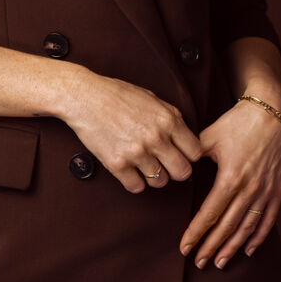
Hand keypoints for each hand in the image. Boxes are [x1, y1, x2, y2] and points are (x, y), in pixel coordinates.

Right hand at [62, 68, 202, 192]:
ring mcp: (136, 152)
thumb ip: (171, 117)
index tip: (180, 154)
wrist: (84, 97)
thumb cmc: (116, 95)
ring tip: (143, 163)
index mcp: (167, 119)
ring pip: (160, 182)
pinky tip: (129, 168)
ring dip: (154, 176)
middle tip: (165, 164)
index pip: (195, 152)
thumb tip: (185, 137)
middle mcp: (155, 137)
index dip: (189, 155)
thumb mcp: (151, 98)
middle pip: (182, 172)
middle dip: (176, 170)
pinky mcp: (117, 164)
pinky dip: (134, 181)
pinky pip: (137, 187)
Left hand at [179, 97, 280, 268]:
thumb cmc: (237, 122)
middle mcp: (250, 187)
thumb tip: (176, 168)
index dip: (197, 231)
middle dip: (212, 246)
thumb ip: (192, 154)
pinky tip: (248, 248)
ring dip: (233, 246)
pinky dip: (258, 236)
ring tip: (220, 262)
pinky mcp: (278, 189)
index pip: (211, 212)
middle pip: (228, 225)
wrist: (271, 113)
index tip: (185, 246)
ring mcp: (266, 190)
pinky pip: (268, 218)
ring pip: (248, 226)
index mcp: (231, 176)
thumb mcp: (210, 135)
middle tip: (198, 262)